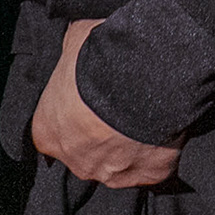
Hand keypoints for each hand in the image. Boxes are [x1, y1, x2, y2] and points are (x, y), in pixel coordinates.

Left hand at [31, 20, 181, 187]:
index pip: (51, 131)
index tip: (86, 99)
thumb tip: (74, 38)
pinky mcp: (149, 176)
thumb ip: (70, 49)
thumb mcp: (75, 41)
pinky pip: (153, 167)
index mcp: (49, 133)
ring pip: (120, 163)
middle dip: (99, 133)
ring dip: (130, 145)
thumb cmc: (98, 63)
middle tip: (118, 104)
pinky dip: (160, 151)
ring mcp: (114, 173)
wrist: (142, 80)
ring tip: (145, 113)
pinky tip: (165, 127)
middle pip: (85, 152)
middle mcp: (76, 162)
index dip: (69, 114)